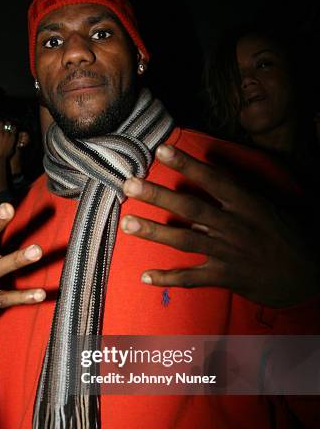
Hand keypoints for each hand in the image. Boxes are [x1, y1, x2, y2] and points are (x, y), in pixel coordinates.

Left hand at [0, 122, 17, 163]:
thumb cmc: (6, 156)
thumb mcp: (13, 149)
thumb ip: (14, 144)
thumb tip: (16, 142)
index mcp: (12, 138)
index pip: (13, 128)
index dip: (11, 127)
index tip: (9, 127)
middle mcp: (7, 134)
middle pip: (7, 123)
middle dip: (6, 123)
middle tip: (3, 125)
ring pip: (0, 123)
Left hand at [121, 144, 319, 307]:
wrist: (308, 274)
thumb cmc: (286, 234)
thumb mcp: (268, 205)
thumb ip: (239, 191)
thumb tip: (211, 166)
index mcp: (248, 204)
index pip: (213, 180)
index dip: (187, 164)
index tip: (161, 150)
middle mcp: (236, 227)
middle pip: (191, 208)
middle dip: (158, 195)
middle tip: (129, 184)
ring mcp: (230, 254)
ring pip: (186, 241)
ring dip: (154, 233)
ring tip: (126, 223)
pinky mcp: (227, 278)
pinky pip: (192, 279)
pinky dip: (168, 278)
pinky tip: (144, 277)